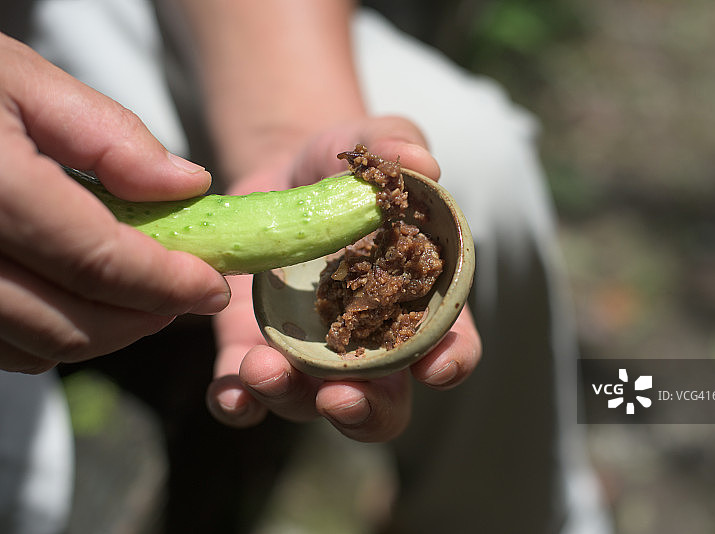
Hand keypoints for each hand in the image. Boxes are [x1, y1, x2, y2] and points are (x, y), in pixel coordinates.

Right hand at [0, 34, 229, 372]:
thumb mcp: (23, 81)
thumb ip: (108, 135)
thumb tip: (188, 186)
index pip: (98, 261)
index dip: (169, 283)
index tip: (213, 287)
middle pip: (72, 324)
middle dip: (145, 317)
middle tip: (187, 294)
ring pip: (38, 348)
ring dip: (106, 332)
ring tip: (143, 296)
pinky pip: (1, 348)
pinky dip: (54, 334)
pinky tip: (80, 297)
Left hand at [207, 117, 481, 441]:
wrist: (279, 175)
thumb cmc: (345, 165)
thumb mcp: (371, 142)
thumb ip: (397, 148)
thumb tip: (423, 163)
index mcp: (414, 303)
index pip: (450, 345)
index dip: (450, 360)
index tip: (437, 364)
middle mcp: (366, 344)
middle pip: (383, 404)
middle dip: (366, 410)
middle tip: (342, 395)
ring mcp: (308, 354)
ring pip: (309, 403)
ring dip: (291, 398)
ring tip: (264, 369)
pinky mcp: (252, 350)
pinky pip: (246, 396)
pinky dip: (238, 401)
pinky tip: (229, 388)